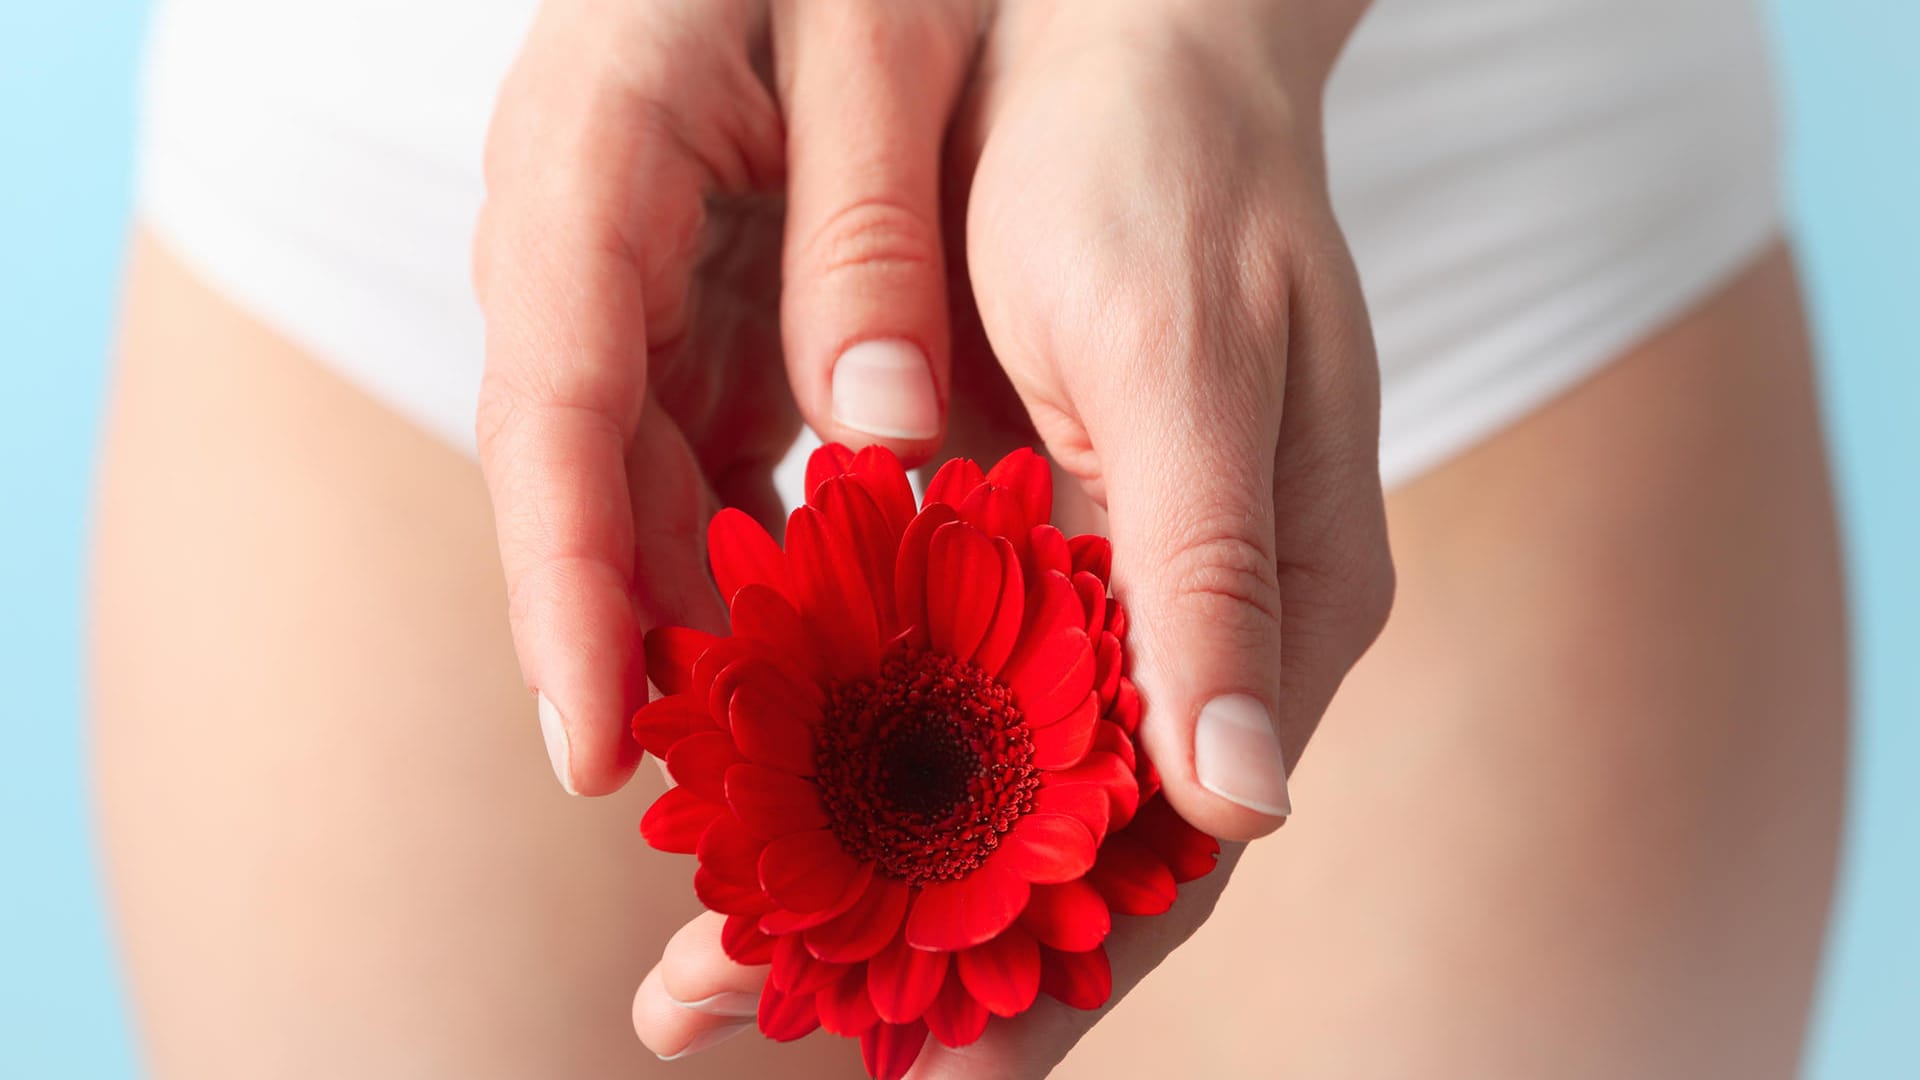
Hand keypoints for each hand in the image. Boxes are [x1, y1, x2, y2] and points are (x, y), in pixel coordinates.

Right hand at [473, 0, 979, 794]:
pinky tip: (827, 640)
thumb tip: (879, 432)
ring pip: (634, 481)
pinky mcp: (681, 308)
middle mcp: (576, 237)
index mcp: (593, 154)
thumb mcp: (876, 36)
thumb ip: (866, 220)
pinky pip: (692, 454)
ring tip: (787, 760)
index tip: (593, 744)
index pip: (555, 402)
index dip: (566, 584)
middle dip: (630, 643)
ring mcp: (622, 280)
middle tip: (724, 806)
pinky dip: (747, 550)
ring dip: (696, 618)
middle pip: (580, 474)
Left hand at [634, 1, 1392, 1072]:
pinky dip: (843, 750)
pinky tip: (742, 794)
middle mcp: (1194, 628)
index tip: (916, 1071)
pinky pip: (938, 683)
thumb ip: (1215, 574)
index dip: (1047, 975)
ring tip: (711, 950)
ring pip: (989, 784)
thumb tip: (1242, 798)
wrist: (1129, 36)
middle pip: (1063, 849)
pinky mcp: (1030, 542)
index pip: (1168, 850)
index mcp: (1275, 610)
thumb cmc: (1173, 175)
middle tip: (714, 1008)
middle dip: (911, 951)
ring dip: (856, 869)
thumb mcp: (1184, 356)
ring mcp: (1109, 592)